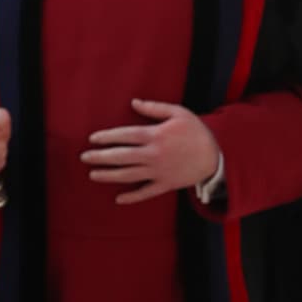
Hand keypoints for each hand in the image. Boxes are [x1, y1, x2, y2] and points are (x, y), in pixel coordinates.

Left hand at [81, 99, 219, 205]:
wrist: (217, 155)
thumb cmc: (196, 131)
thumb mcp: (178, 113)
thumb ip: (154, 108)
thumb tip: (134, 103)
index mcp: (155, 136)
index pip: (124, 136)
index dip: (107, 137)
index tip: (93, 139)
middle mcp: (153, 155)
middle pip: (121, 157)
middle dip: (100, 157)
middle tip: (84, 157)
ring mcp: (158, 172)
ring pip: (128, 176)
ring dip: (109, 176)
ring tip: (93, 175)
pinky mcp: (166, 184)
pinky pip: (146, 193)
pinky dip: (132, 197)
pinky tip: (119, 199)